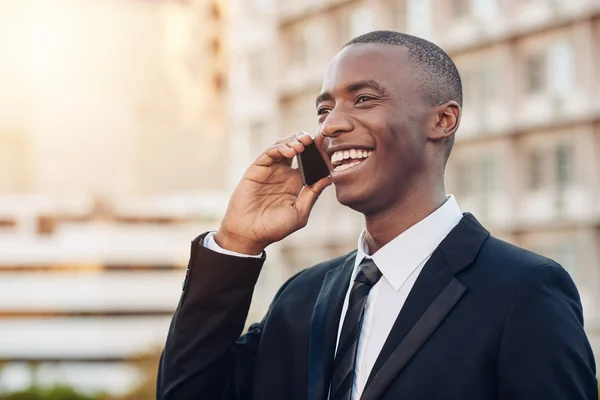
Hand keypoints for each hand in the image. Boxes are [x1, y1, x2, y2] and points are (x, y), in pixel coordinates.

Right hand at [214, 132, 330, 254]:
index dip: (315, 153)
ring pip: (282, 147)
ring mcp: (270, 170)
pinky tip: (291, 151)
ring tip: (302, 144)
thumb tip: (328, 178)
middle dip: (304, 141)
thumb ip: (312, 194)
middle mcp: (282, 174)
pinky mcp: (256, 169)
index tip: (324, 149)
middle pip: (295, 149)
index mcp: (295, 184)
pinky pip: (269, 153)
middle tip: (312, 140)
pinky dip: (280, 148)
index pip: (308, 162)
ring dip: (292, 141)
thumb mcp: (299, 213)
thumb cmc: (274, 228)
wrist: (249, 234)